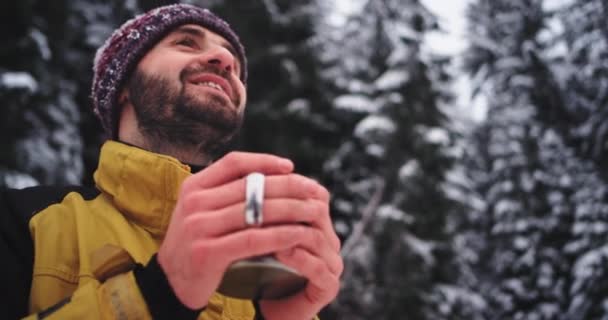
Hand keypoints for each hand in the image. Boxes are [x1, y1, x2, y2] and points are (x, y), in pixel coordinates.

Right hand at [156, 152, 339, 309]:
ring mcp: (199, 227)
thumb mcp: (203, 210)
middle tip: (313, 188)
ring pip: (256, 211)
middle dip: (287, 185)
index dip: (264, 161)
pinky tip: (298, 234)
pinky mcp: (208, 252)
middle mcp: (194, 202)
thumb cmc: (198, 242)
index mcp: (194, 186)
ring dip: (291, 210)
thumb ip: (227, 193)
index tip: (290, 167)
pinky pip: (253, 239)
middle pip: (250, 186)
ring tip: (313, 211)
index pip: (233, 162)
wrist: (172, 282)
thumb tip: (272, 174)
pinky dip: (280, 235)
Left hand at [258, 182, 342, 319]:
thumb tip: (242, 174)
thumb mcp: (256, 233)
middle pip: (316, 210)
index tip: (256, 183)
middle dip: (286, 205)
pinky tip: (280, 253)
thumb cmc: (258, 268)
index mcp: (316, 222)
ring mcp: (331, 263)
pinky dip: (299, 258)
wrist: (265, 309)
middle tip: (257, 202)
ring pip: (316, 237)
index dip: (287, 186)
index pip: (311, 192)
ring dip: (290, 231)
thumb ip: (258, 209)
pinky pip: (318, 268)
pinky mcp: (329, 286)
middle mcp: (328, 239)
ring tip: (264, 229)